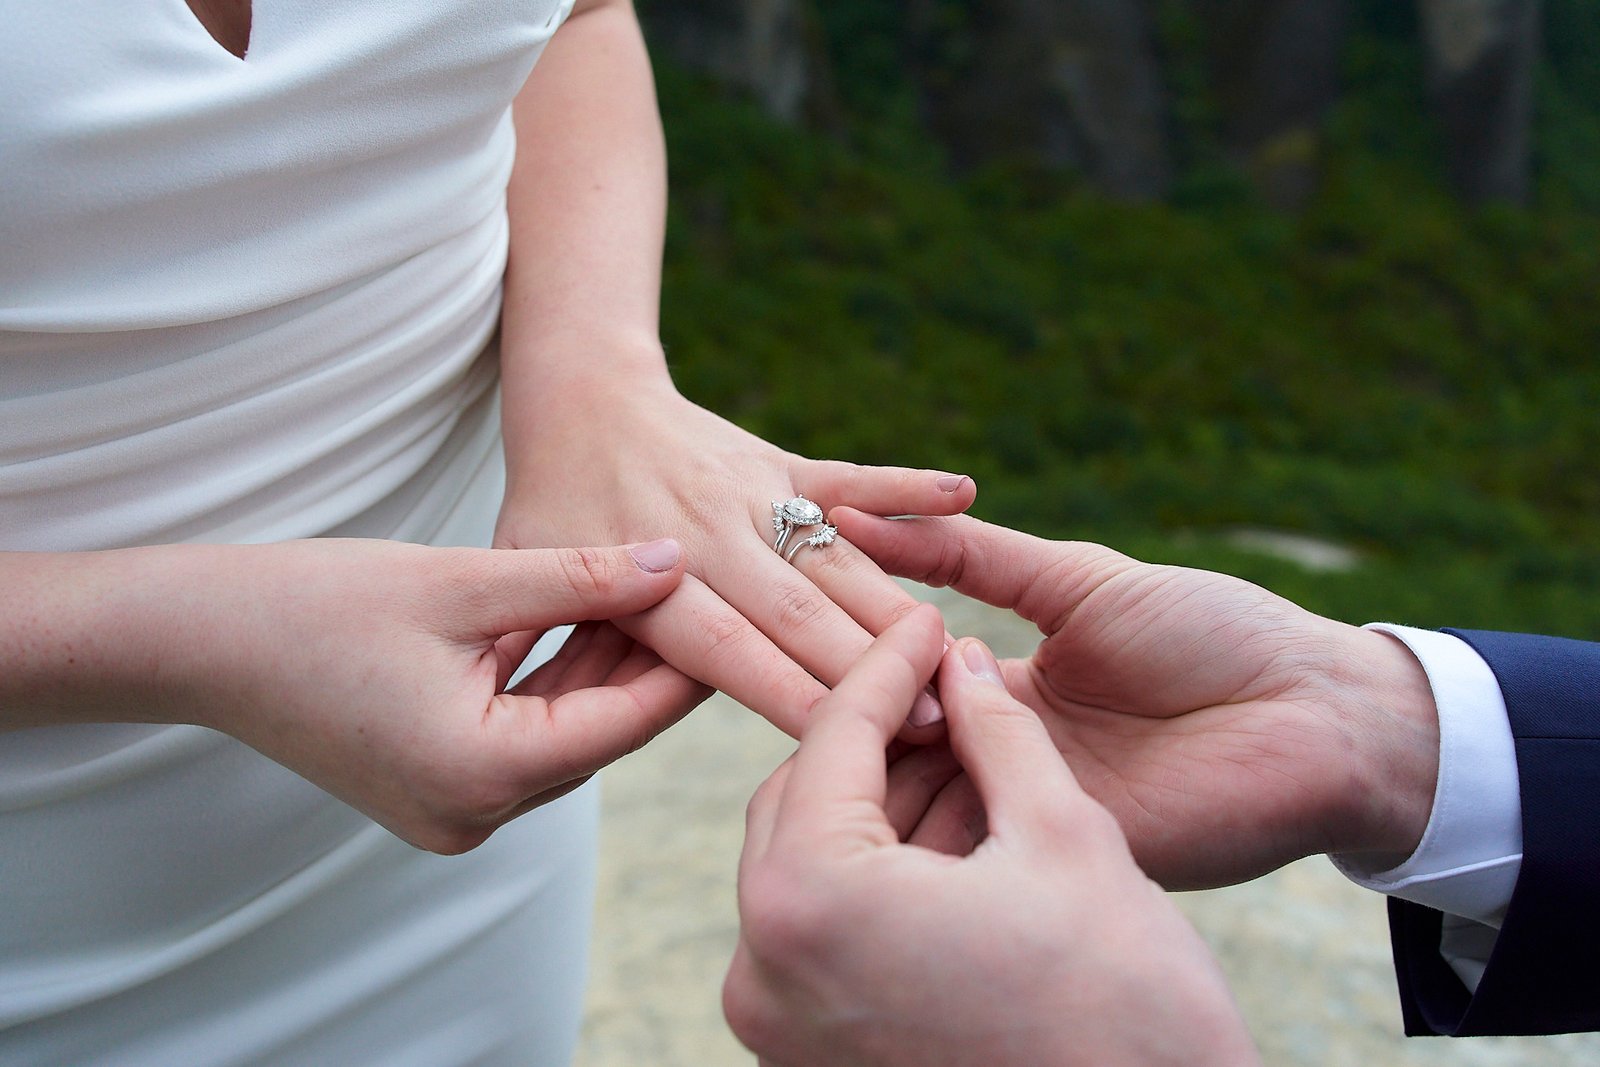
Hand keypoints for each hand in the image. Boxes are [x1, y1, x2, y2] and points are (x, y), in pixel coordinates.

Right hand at [7, 538, 706, 853]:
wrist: (196, 640)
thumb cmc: (313, 606)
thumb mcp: (463, 582)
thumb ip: (579, 576)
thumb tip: (676, 563)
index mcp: (486, 773)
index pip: (626, 717)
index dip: (688, 656)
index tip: (737, 603)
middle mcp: (476, 813)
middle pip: (600, 726)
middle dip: (648, 654)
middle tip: (707, 587)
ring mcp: (453, 808)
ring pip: (564, 727)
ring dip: (601, 663)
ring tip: (654, 588)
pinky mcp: (436, 787)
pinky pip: (522, 732)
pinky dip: (551, 679)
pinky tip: (588, 617)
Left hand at [493, 371, 976, 735]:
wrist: (581, 399)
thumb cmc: (551, 511)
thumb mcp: (528, 578)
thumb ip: (567, 649)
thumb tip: (581, 730)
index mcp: (646, 576)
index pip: (721, 645)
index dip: (782, 689)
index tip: (842, 733)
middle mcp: (708, 532)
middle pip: (795, 608)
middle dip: (863, 667)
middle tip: (930, 721)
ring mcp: (752, 492)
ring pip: (835, 558)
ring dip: (895, 607)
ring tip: (953, 657)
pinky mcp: (781, 463)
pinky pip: (850, 478)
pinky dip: (905, 487)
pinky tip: (963, 494)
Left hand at [724, 606, 1257, 1066]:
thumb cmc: (1124, 1006)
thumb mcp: (1063, 836)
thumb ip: (997, 730)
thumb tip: (960, 662)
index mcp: (808, 903)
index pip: (834, 741)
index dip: (890, 665)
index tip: (928, 622)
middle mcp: (764, 970)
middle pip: (804, 802)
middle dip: (879, 735)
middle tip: (946, 683)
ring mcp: (781, 1026)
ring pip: (815, 864)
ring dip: (886, 802)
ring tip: (965, 749)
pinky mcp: (812, 1057)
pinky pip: (829, 930)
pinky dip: (883, 873)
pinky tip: (955, 829)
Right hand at [831, 510, 1441, 888]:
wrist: (1318, 707)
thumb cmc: (1213, 630)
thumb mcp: (1079, 579)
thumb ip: (975, 560)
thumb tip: (859, 515)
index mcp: (1004, 691)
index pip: (899, 691)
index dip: (846, 672)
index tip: (778, 636)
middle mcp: (1007, 758)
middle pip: (900, 758)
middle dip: (846, 738)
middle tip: (778, 704)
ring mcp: (1035, 814)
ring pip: (927, 813)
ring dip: (875, 790)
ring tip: (811, 760)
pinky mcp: (1068, 859)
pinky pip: (984, 851)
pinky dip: (930, 836)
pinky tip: (878, 815)